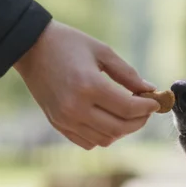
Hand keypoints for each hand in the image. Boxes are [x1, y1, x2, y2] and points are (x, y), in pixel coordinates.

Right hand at [14, 21, 159, 149]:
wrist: (31, 48)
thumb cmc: (68, 44)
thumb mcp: (102, 51)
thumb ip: (127, 73)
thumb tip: (149, 90)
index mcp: (88, 86)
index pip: (128, 108)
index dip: (147, 107)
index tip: (154, 101)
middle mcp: (75, 107)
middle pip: (119, 128)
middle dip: (138, 121)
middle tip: (145, 110)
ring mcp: (65, 119)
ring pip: (105, 139)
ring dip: (122, 130)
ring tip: (127, 114)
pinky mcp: (58, 124)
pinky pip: (88, 142)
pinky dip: (103, 136)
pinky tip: (107, 119)